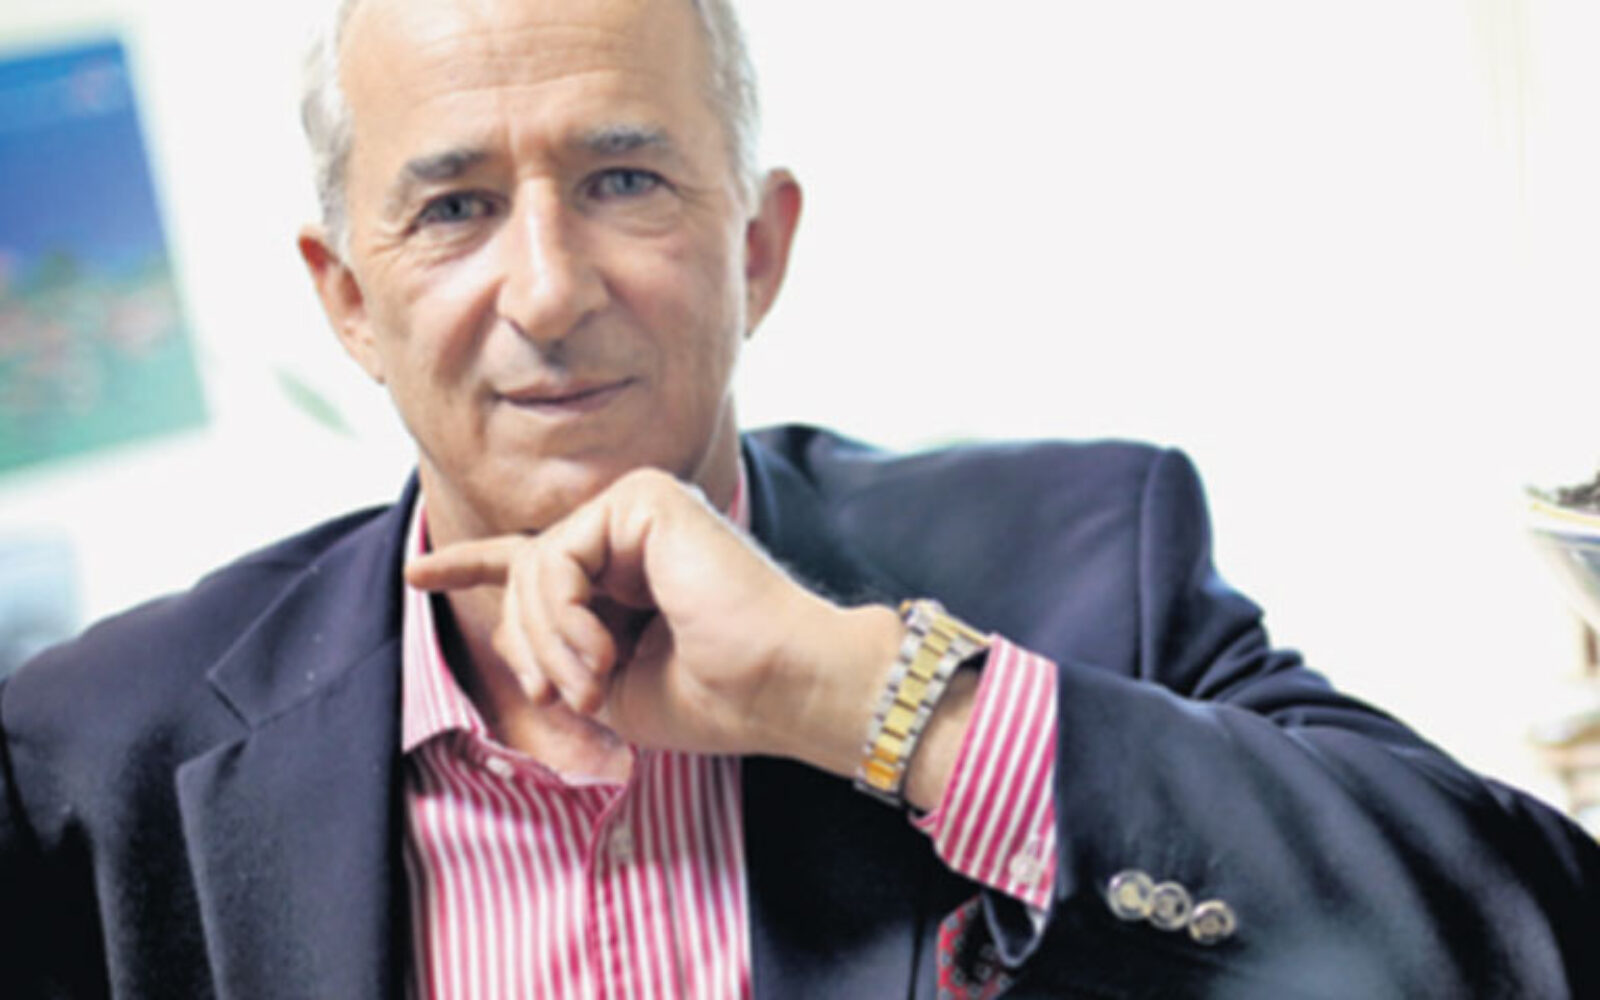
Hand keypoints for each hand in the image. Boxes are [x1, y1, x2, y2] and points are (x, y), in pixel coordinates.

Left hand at [405, 468, 902, 770]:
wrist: (779, 685)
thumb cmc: (716, 697)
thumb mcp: (610, 684)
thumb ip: (558, 651)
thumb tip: (512, 635)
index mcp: (628, 572)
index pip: (534, 561)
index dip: (470, 566)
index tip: (416, 575)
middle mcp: (632, 530)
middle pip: (525, 576)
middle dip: (529, 647)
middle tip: (571, 697)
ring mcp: (639, 507)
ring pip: (535, 568)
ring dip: (549, 644)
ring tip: (595, 683)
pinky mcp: (644, 498)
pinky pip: (557, 556)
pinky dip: (564, 616)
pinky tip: (603, 653)